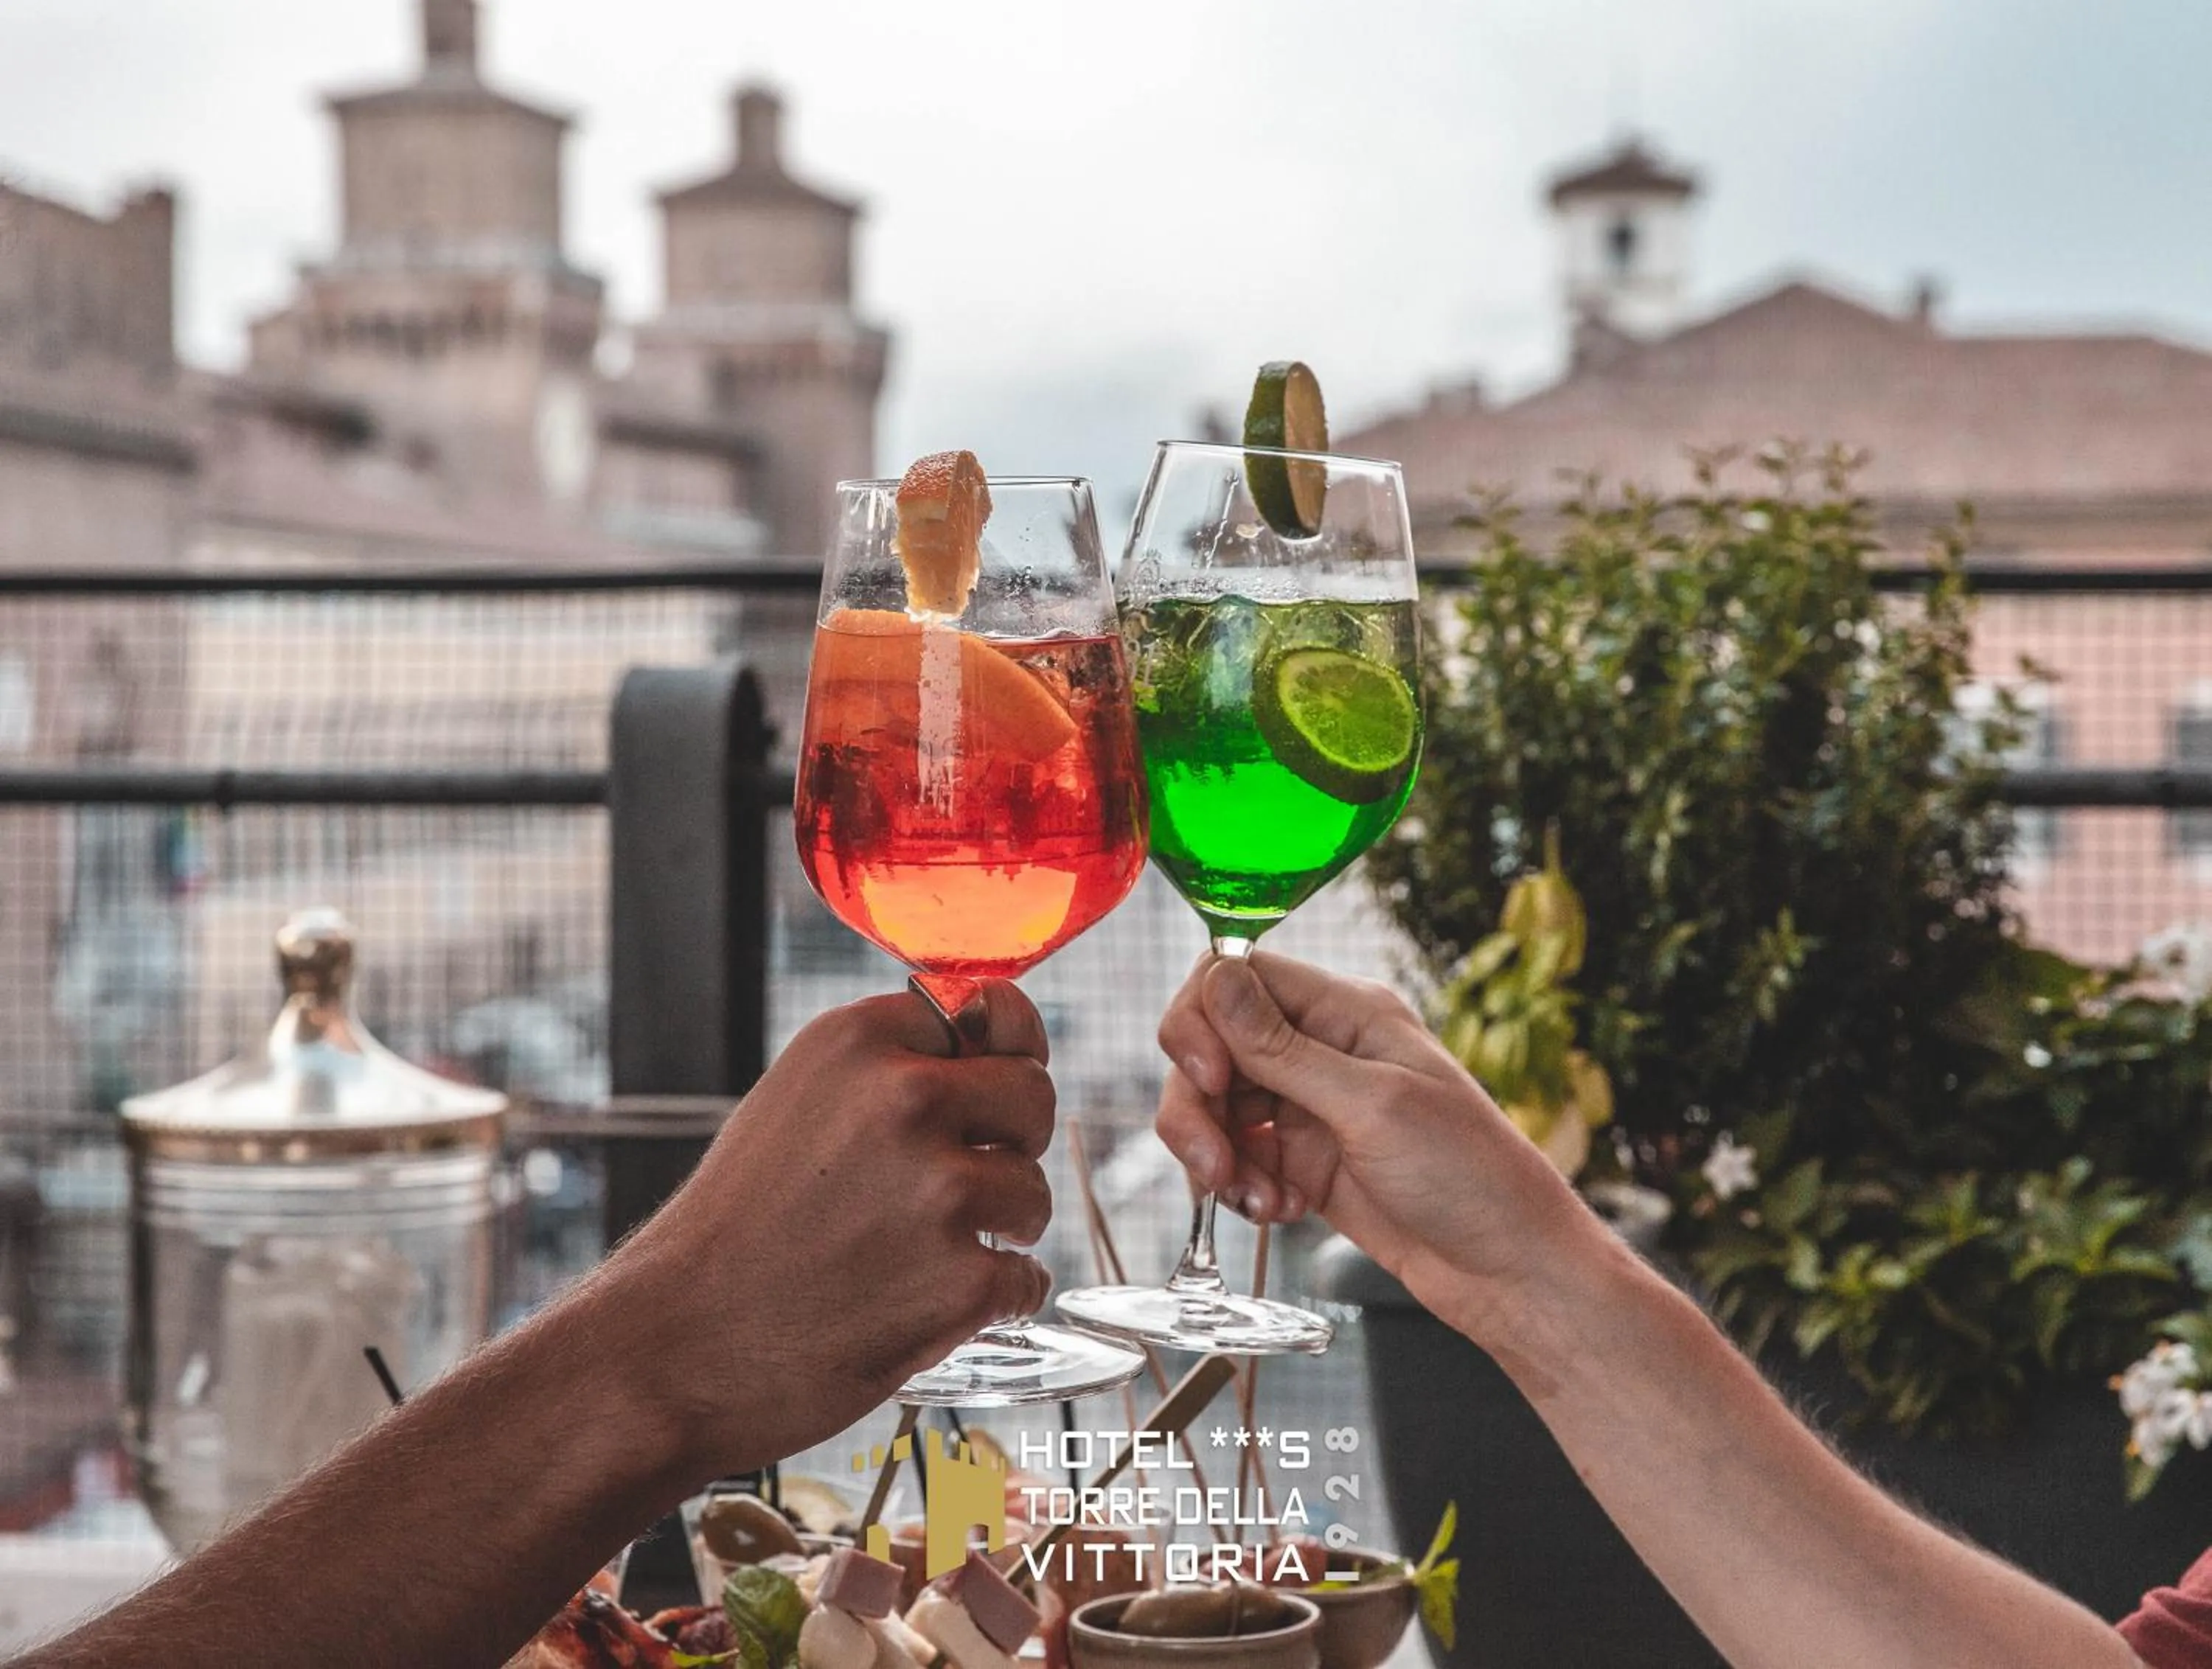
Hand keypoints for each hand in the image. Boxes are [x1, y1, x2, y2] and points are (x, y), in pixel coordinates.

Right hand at [615, 982, 1055, 1475]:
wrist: (667, 1349)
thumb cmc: (729, 1232)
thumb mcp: (793, 1104)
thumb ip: (888, 1069)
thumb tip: (1000, 1036)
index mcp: (857, 1041)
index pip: (989, 1014)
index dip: (992, 1065)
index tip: (976, 1102)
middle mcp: (904, 1098)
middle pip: (1033, 1095)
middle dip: (1013, 1143)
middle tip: (962, 1187)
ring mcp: (937, 1190)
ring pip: (1034, 1194)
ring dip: (1002, 1231)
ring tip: (925, 1257)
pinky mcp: (958, 1281)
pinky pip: (1025, 1278)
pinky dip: (997, 1300)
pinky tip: (936, 1307)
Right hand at [1156, 952, 1611, 1337]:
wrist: (1509, 1271)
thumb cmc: (1470, 1178)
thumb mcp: (1371, 1106)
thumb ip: (1282, 1047)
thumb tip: (1218, 975)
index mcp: (1347, 1012)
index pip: (1238, 976)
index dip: (1202, 1020)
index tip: (1208, 1078)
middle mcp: (1323, 1049)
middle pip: (1213, 1047)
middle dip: (1198, 1106)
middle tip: (1214, 1164)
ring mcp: (1312, 1106)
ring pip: (1217, 1106)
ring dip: (1215, 1155)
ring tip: (1253, 1199)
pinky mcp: (1305, 1160)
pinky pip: (1239, 1157)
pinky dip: (1241, 1186)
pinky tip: (1278, 1211)